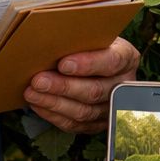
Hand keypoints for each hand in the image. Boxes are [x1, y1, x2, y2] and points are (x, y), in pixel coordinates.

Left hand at [24, 37, 139, 132]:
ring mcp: (112, 108)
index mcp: (127, 58)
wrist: (95, 61)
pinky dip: (54, 115)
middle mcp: (124, 85)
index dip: (88, 64)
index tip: (63, 64)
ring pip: (84, 111)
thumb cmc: (91, 45)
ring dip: (54, 103)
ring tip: (32, 93)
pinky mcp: (98, 124)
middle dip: (64, 87)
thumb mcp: (92, 35)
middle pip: (95, 90)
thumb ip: (80, 38)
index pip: (112, 61)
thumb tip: (54, 39)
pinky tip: (38, 105)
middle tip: (38, 81)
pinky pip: (75, 125)